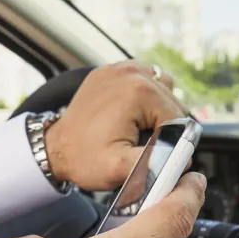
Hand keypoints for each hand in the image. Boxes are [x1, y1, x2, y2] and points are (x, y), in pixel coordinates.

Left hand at [45, 61, 186, 190]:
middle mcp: (132, 72)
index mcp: (139, 92)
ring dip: (157, 111)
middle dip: (164, 127)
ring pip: (164, 90)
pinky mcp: (113, 71)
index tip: (153, 156)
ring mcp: (121, 68)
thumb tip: (184, 157)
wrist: (55, 149)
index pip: (179, 120)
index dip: (172, 144)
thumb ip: (157, 162)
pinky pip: (145, 81)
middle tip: (141, 146)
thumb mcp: (121, 169)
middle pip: (174, 103)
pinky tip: (131, 116)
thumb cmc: (84, 159)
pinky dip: (145, 98)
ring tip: (137, 131)